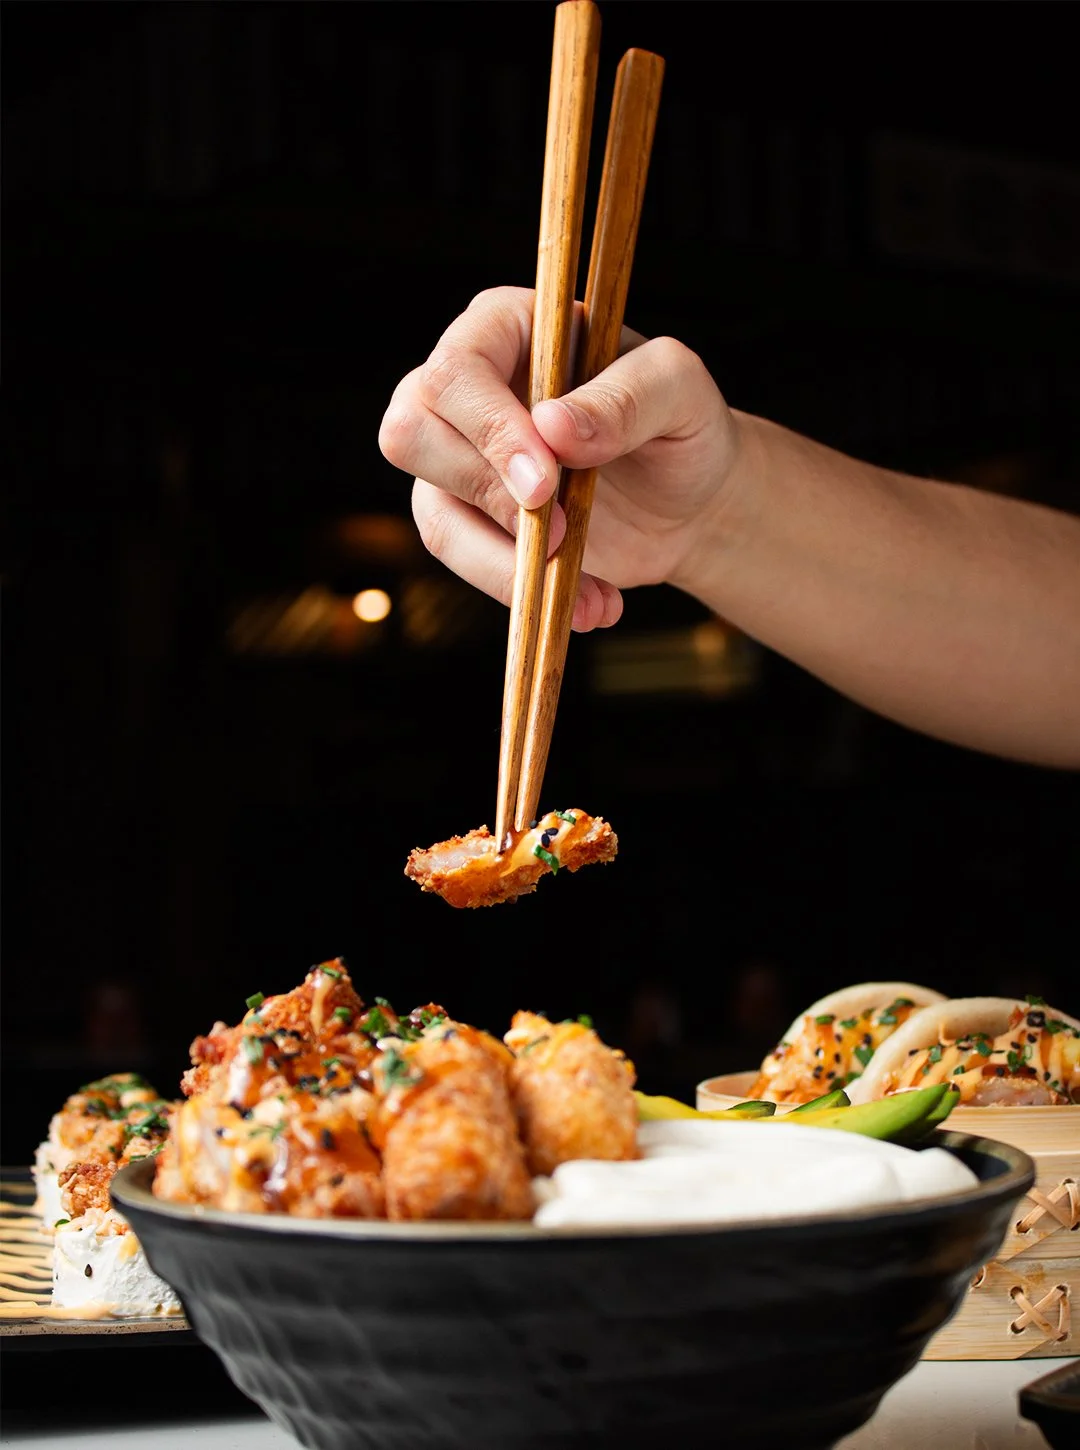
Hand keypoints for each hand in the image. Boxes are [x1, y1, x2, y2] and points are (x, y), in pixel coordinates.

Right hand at [379, 286, 743, 630]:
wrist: (689, 500)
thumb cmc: (682, 426)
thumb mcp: (681, 394)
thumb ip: (627, 398)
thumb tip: (553, 426)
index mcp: (508, 327)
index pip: (456, 369)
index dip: (489, 430)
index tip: (546, 484)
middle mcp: (466, 385)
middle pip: (410, 432)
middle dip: (485, 492)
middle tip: (564, 531)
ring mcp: (457, 455)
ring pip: (432, 511)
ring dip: (508, 563)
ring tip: (592, 588)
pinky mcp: (466, 517)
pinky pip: (462, 559)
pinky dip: (520, 591)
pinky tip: (589, 600)